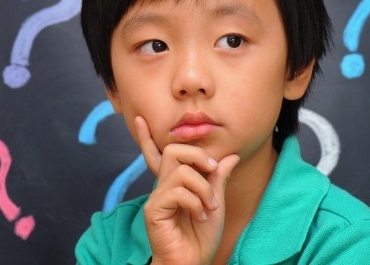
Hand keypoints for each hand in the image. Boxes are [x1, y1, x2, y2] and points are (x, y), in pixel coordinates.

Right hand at [135, 116, 239, 264]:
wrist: (193, 263)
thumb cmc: (202, 236)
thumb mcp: (216, 202)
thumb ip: (219, 179)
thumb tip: (230, 156)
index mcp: (175, 182)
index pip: (160, 154)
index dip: (146, 137)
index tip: (139, 119)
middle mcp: (163, 186)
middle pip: (173, 151)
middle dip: (197, 154)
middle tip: (212, 169)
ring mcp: (157, 197)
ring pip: (181, 170)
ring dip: (204, 187)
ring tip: (210, 206)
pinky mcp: (155, 210)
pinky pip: (178, 191)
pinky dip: (196, 201)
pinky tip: (200, 215)